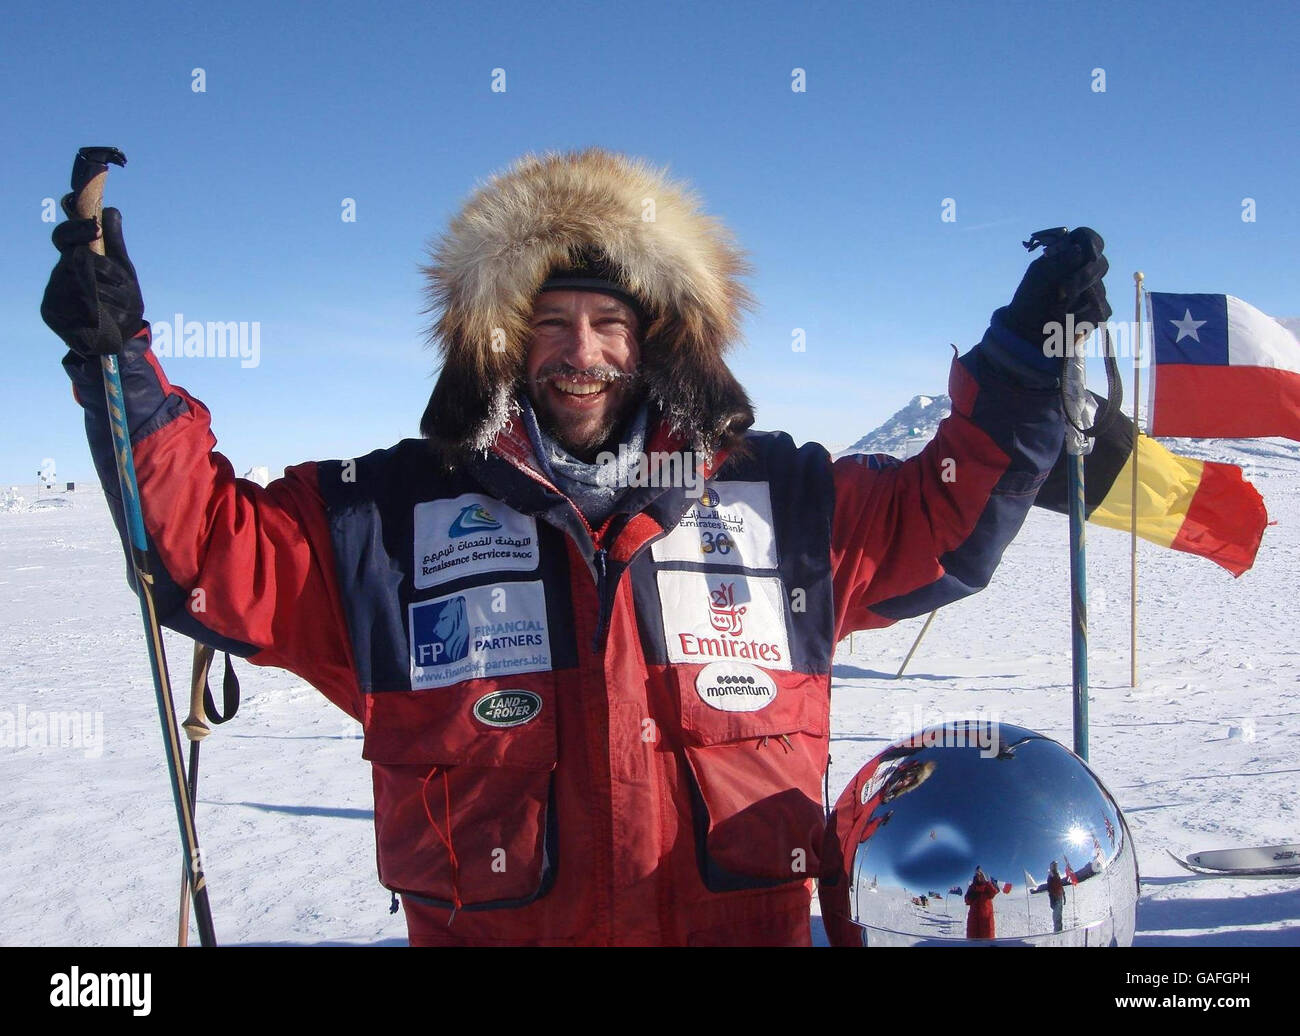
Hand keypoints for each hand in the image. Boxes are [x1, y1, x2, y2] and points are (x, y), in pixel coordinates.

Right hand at [41, 200, 143, 355]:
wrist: (119, 335)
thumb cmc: (121, 296)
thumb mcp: (123, 269)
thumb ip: (115, 242)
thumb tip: (110, 210)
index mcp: (74, 259)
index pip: (64, 237)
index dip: (76, 230)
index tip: (95, 229)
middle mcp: (59, 273)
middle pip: (75, 260)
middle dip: (103, 269)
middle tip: (120, 281)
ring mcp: (52, 293)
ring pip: (78, 285)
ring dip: (106, 294)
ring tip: (119, 304)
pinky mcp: (51, 314)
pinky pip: (75, 308)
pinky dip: (97, 313)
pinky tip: (105, 318)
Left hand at [1003, 227, 1111, 346]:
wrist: (1027, 328)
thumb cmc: (1030, 297)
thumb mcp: (1038, 276)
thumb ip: (1058, 263)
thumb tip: (1079, 249)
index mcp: (1070, 254)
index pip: (1089, 239)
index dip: (1091, 244)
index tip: (1088, 256)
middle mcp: (1087, 269)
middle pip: (1101, 265)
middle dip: (1082, 278)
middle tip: (1062, 290)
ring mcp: (1096, 290)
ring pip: (1100, 292)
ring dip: (1076, 303)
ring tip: (1055, 310)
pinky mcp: (1098, 311)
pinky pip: (1099, 312)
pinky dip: (1080, 318)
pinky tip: (1065, 321)